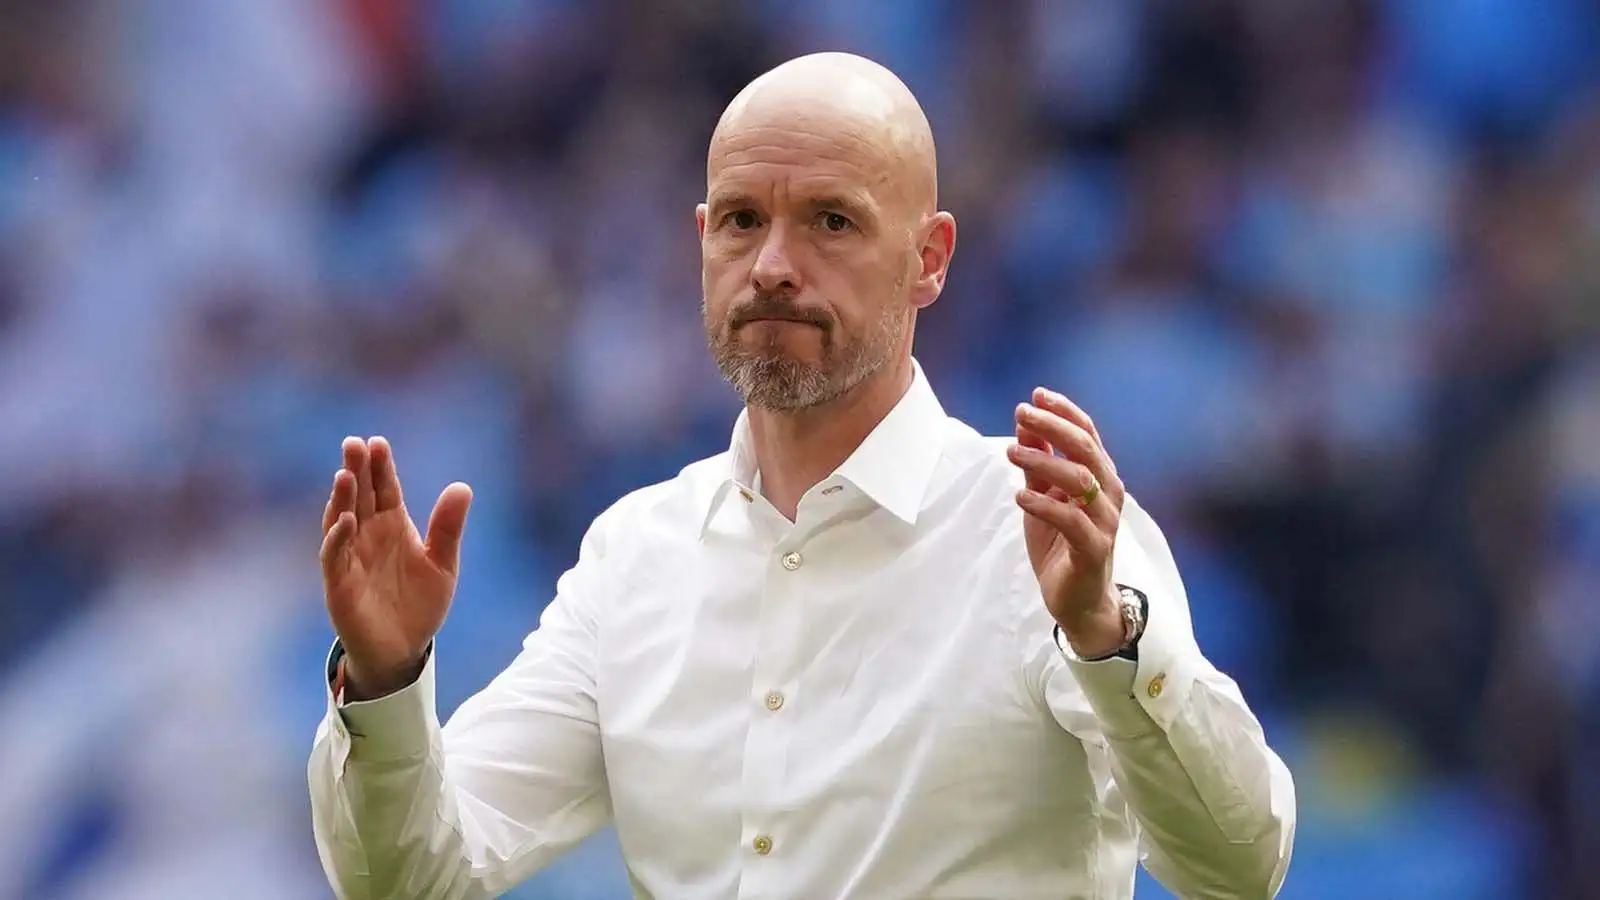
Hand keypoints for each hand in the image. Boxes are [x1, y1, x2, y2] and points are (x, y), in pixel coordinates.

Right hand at [321, 436, 472, 698]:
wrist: (404, 650)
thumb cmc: (419, 604)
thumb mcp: (443, 564)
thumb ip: (448, 527)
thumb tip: (463, 487)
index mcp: (393, 527)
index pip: (385, 489)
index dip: (381, 467)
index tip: (378, 442)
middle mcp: (368, 536)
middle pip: (360, 497)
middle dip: (356, 470)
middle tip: (353, 443)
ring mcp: (351, 558)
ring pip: (341, 521)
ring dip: (342, 498)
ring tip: (346, 473)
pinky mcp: (339, 584)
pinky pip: (334, 557)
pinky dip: (337, 538)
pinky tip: (345, 520)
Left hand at [1006, 388, 1127, 658]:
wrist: (1079, 600)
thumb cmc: (1061, 543)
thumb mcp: (1044, 495)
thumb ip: (1038, 461)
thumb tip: (1024, 420)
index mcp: (1099, 477)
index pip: (1087, 434)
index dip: (1064, 412)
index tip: (1037, 394)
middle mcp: (1108, 495)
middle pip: (1086, 450)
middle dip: (1054, 427)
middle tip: (1023, 412)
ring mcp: (1104, 522)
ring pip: (1080, 481)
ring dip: (1044, 462)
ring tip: (1011, 451)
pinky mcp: (1093, 550)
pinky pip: (1071, 521)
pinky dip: (1044, 505)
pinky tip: (1020, 495)